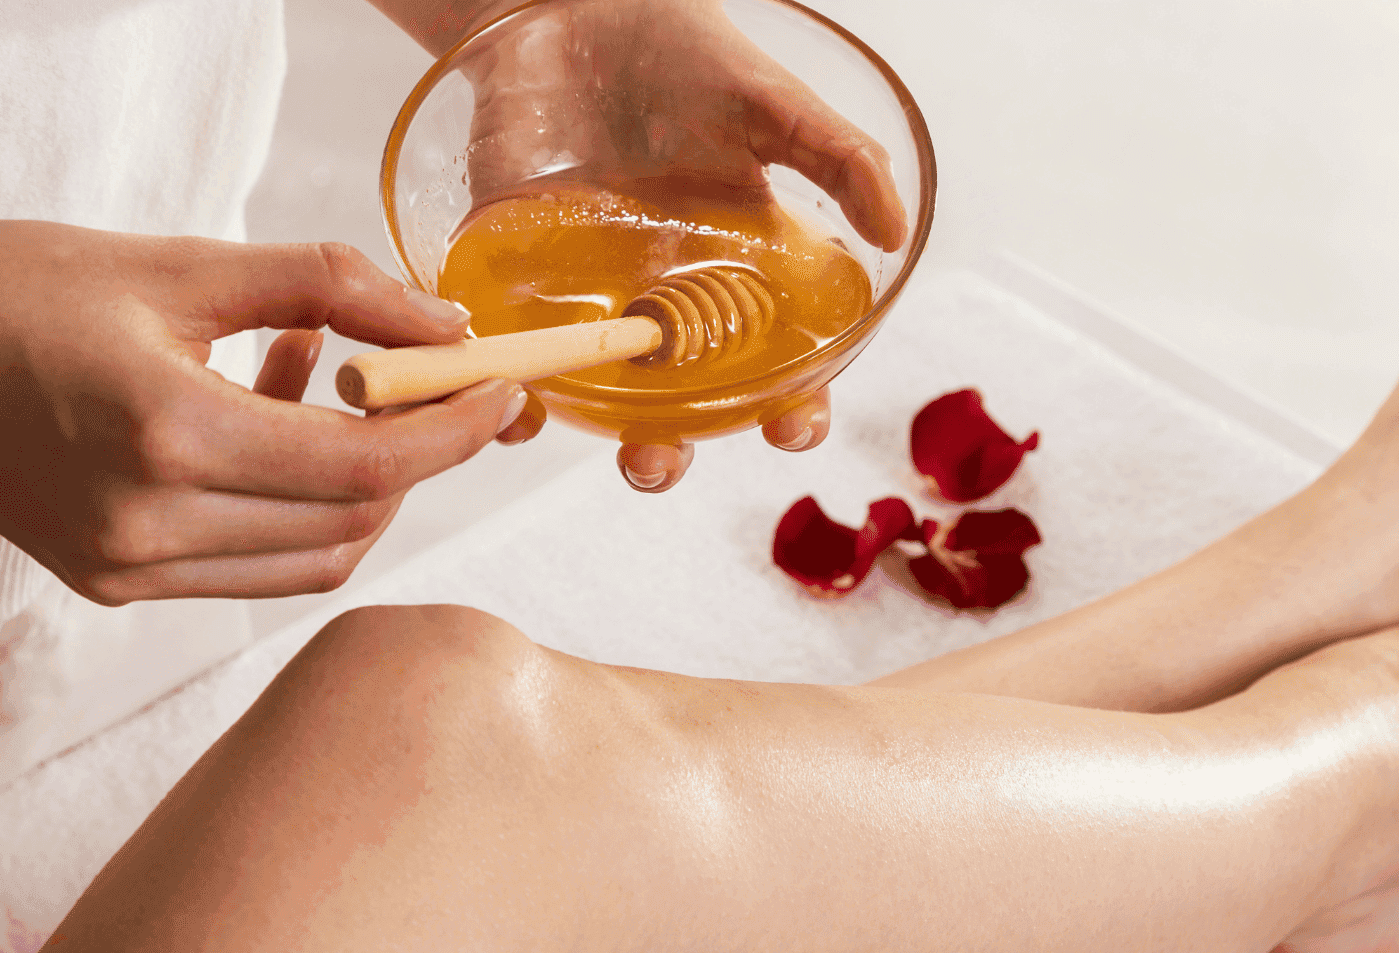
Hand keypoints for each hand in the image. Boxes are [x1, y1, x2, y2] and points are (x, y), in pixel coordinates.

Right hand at [0, 221, 531, 603]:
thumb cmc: (18, 291)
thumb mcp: (182, 265)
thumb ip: (330, 288)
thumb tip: (444, 322)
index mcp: (165, 434)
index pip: (365, 463)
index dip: (453, 431)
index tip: (501, 389)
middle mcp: (147, 523)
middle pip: (354, 518)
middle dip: (421, 455)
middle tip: (439, 382)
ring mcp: (127, 567)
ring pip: (315, 555)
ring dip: (363, 482)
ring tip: (336, 382)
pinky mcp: (116, 582)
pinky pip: (257, 564)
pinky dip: (301, 504)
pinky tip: (280, 417)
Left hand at [453, 0, 900, 489]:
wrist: (579, 8)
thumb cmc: (690, 56)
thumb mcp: (774, 104)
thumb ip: (838, 160)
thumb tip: (893, 233)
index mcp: (737, 278)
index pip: (774, 371)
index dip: (789, 411)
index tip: (791, 429)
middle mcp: (666, 302)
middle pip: (677, 408)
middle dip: (670, 452)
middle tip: (659, 461)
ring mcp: (591, 297)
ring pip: (595, 396)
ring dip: (589, 436)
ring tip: (569, 441)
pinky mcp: (517, 278)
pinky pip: (511, 351)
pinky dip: (504, 383)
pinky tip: (506, 393)